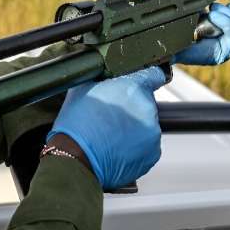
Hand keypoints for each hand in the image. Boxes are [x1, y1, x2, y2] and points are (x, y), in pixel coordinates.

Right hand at [46, 66, 164, 189]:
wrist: (76, 159)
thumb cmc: (76, 125)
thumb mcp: (83, 87)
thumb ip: (102, 76)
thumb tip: (104, 70)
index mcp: (133, 88)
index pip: (153, 74)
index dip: (146, 77)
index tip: (142, 81)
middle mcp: (147, 109)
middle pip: (146, 102)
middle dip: (132, 106)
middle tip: (112, 115)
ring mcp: (152, 133)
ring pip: (146, 124)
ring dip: (134, 126)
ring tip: (111, 134)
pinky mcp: (152, 153)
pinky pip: (147, 144)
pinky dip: (136, 145)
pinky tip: (117, 146)